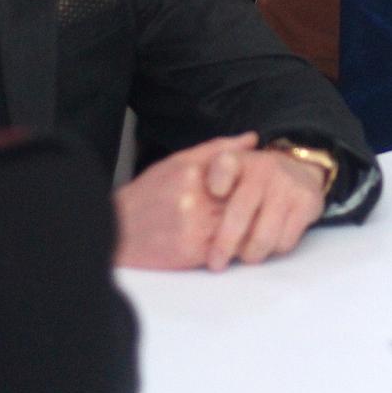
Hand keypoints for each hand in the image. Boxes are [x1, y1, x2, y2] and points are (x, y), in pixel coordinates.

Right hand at [113, 132, 325, 270]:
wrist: (114, 231)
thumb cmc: (147, 194)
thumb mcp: (177, 162)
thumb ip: (217, 149)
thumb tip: (252, 139)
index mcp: (193, 174)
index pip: (242, 177)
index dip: (259, 184)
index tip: (272, 185)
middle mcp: (195, 200)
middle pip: (244, 205)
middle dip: (261, 209)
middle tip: (277, 210)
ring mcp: (193, 228)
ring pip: (241, 230)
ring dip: (254, 231)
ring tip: (264, 229)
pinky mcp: (190, 253)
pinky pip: (227, 252)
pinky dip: (238, 250)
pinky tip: (241, 247)